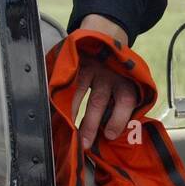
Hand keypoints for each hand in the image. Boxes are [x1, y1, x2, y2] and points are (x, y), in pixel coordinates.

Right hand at [71, 15, 136, 149]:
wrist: (106, 41)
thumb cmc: (117, 76)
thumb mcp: (129, 88)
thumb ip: (122, 109)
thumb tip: (111, 136)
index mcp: (128, 83)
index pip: (126, 102)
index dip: (118, 120)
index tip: (109, 136)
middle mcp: (110, 75)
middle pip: (99, 101)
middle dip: (90, 125)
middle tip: (84, 143)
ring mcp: (93, 68)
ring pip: (80, 91)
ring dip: (71, 112)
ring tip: (66, 128)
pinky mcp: (78, 63)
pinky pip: (68, 81)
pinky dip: (61, 95)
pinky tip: (55, 108)